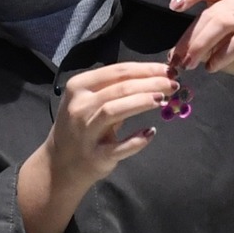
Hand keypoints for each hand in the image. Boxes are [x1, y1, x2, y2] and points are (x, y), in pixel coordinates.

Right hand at [20, 60, 178, 232]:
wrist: (61, 163)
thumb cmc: (82, 125)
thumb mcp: (89, 100)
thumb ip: (116, 88)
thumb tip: (156, 75)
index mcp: (79, 87)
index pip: (117, 71)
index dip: (146, 69)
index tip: (169, 70)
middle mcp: (80, 107)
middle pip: (119, 88)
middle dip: (150, 84)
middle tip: (173, 84)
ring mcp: (86, 132)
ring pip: (114, 110)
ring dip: (141, 102)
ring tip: (163, 99)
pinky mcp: (95, 156)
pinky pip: (119, 147)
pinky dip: (136, 139)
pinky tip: (151, 132)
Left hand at [166, 0, 233, 105]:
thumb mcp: (213, 43)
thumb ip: (196, 41)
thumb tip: (174, 54)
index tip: (174, 6)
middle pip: (212, 13)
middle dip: (191, 38)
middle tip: (178, 59)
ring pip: (223, 24)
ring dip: (202, 45)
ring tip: (191, 64)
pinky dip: (219, 57)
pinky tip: (211, 67)